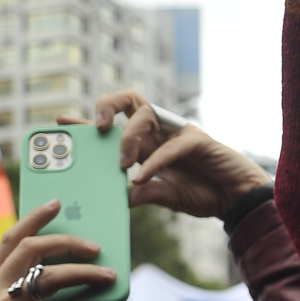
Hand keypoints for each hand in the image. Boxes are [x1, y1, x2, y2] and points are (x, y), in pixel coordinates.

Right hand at [0, 202, 117, 300]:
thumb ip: (35, 296)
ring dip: (85, 276)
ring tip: (110, 278)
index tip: (57, 203)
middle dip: (68, 243)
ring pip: (49, 279)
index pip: (10, 240)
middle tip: (97, 247)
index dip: (33, 218)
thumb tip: (78, 272)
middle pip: (32, 251)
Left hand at [56, 90, 267, 220]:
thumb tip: (119, 197)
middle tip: (97, 126)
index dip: (88, 120)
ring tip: (122, 163)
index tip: (61, 121)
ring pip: (144, 112)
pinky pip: (170, 145)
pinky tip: (142, 178)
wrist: (237, 200)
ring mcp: (178, 132)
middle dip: (106, 106)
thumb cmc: (204, 194)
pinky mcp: (197, 139)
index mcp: (149, 143)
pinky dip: (154, 162)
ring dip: (128, 136)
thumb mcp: (165, 197)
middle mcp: (160, 132)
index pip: (114, 124)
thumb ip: (143, 193)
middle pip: (128, 100)